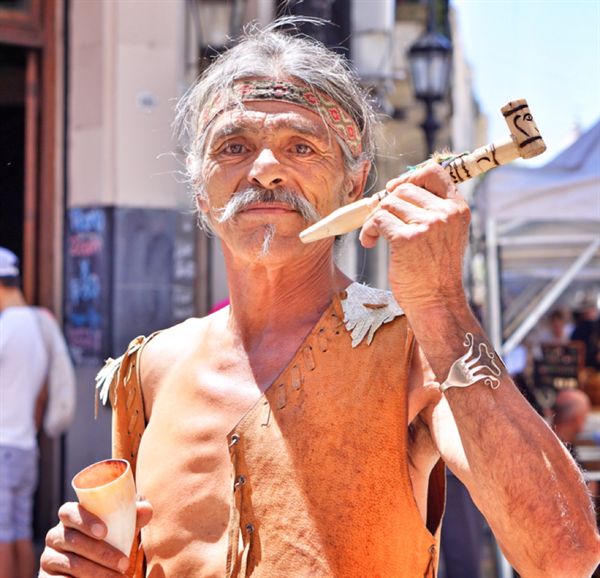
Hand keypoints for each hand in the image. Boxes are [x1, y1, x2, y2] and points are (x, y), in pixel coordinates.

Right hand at [39, 500, 152, 576]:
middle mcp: (55, 536)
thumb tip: (147, 509)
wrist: (90, 570)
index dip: (84, 520)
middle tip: (124, 563)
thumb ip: (132, 518)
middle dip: (102, 553)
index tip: (104, 532)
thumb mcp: (119, 530)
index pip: (68, 512)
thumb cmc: (106, 543)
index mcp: (70, 518)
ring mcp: (48, 558)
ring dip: (97, 572)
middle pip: (73, 540)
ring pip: (71, 564)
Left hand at [359, 163, 469, 310]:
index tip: (394, 190)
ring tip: (375, 236)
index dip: (409, 176)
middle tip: (380, 221)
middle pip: (403, 188)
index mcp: (457, 209)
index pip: (433, 172)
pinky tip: (370, 243)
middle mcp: (444, 213)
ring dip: (374, 219)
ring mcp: (427, 225)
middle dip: (386, 204)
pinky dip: (367, 231)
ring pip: (387, 204)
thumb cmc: (435, 271)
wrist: (436, 302)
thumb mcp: (444, 234)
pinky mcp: (406, 239)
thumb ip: (429, 210)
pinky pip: (377, 220)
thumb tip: (395, 187)